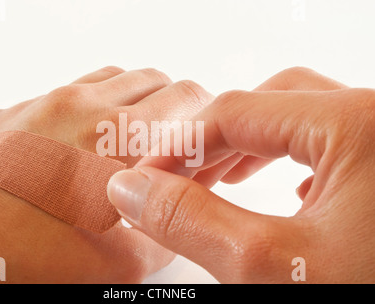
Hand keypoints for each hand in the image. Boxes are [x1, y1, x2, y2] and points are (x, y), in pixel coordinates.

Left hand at [0, 66, 213, 282]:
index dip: (205, 115)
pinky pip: (68, 92)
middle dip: (173, 107)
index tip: (201, 138)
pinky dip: (91, 106)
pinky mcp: (14, 110)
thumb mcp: (119, 262)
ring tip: (127, 138)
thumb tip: (181, 204)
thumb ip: (166, 226)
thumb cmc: (24, 262)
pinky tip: (81, 142)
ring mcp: (42, 102)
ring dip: (132, 100)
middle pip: (153, 79)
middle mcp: (81, 106)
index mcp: (115, 138)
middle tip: (170, 140)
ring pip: (112, 78)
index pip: (186, 96)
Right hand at [107, 67, 374, 282]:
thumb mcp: (270, 267)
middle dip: (215, 142)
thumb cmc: (370, 295)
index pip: (236, 112)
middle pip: (271, 106)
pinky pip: (336, 146)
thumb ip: (189, 219)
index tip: (143, 179)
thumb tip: (130, 188)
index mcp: (359, 124)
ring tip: (218, 180)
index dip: (178, 145)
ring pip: (304, 122)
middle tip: (175, 179)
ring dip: (253, 147)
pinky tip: (287, 194)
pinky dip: (295, 161)